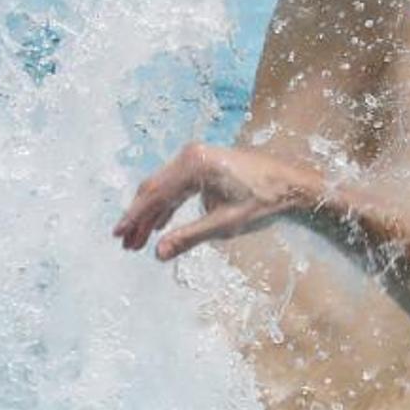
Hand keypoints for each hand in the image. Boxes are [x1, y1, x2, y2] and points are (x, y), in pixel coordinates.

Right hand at [113, 142, 316, 260]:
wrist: (292, 184)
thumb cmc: (263, 202)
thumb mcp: (225, 224)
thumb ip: (189, 237)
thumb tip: (158, 253)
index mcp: (194, 165)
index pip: (154, 194)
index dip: (134, 217)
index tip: (118, 235)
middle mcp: (191, 155)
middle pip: (155, 188)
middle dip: (140, 218)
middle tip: (126, 244)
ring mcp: (198, 156)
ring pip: (164, 187)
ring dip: (152, 213)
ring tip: (139, 240)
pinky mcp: (205, 162)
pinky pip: (178, 184)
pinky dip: (168, 204)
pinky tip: (160, 224)